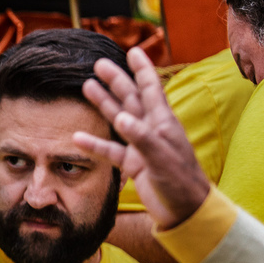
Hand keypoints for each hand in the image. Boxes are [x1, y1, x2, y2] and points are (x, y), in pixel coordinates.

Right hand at [73, 47, 211, 229]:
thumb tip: (121, 118)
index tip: (133, 51)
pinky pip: (109, 149)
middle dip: (116, 80)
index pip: (151, 89)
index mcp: (163, 123)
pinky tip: (78, 136)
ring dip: (103, 103)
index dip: (142, 69)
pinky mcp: (132, 164)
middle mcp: (150, 130)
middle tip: (99, 64)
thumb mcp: (163, 159)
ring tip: (87, 87)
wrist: (185, 212)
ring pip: (118, 119)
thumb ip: (141, 138)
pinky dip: (94, 143)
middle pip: (130, 98)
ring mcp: (140, 147)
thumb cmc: (181, 183)